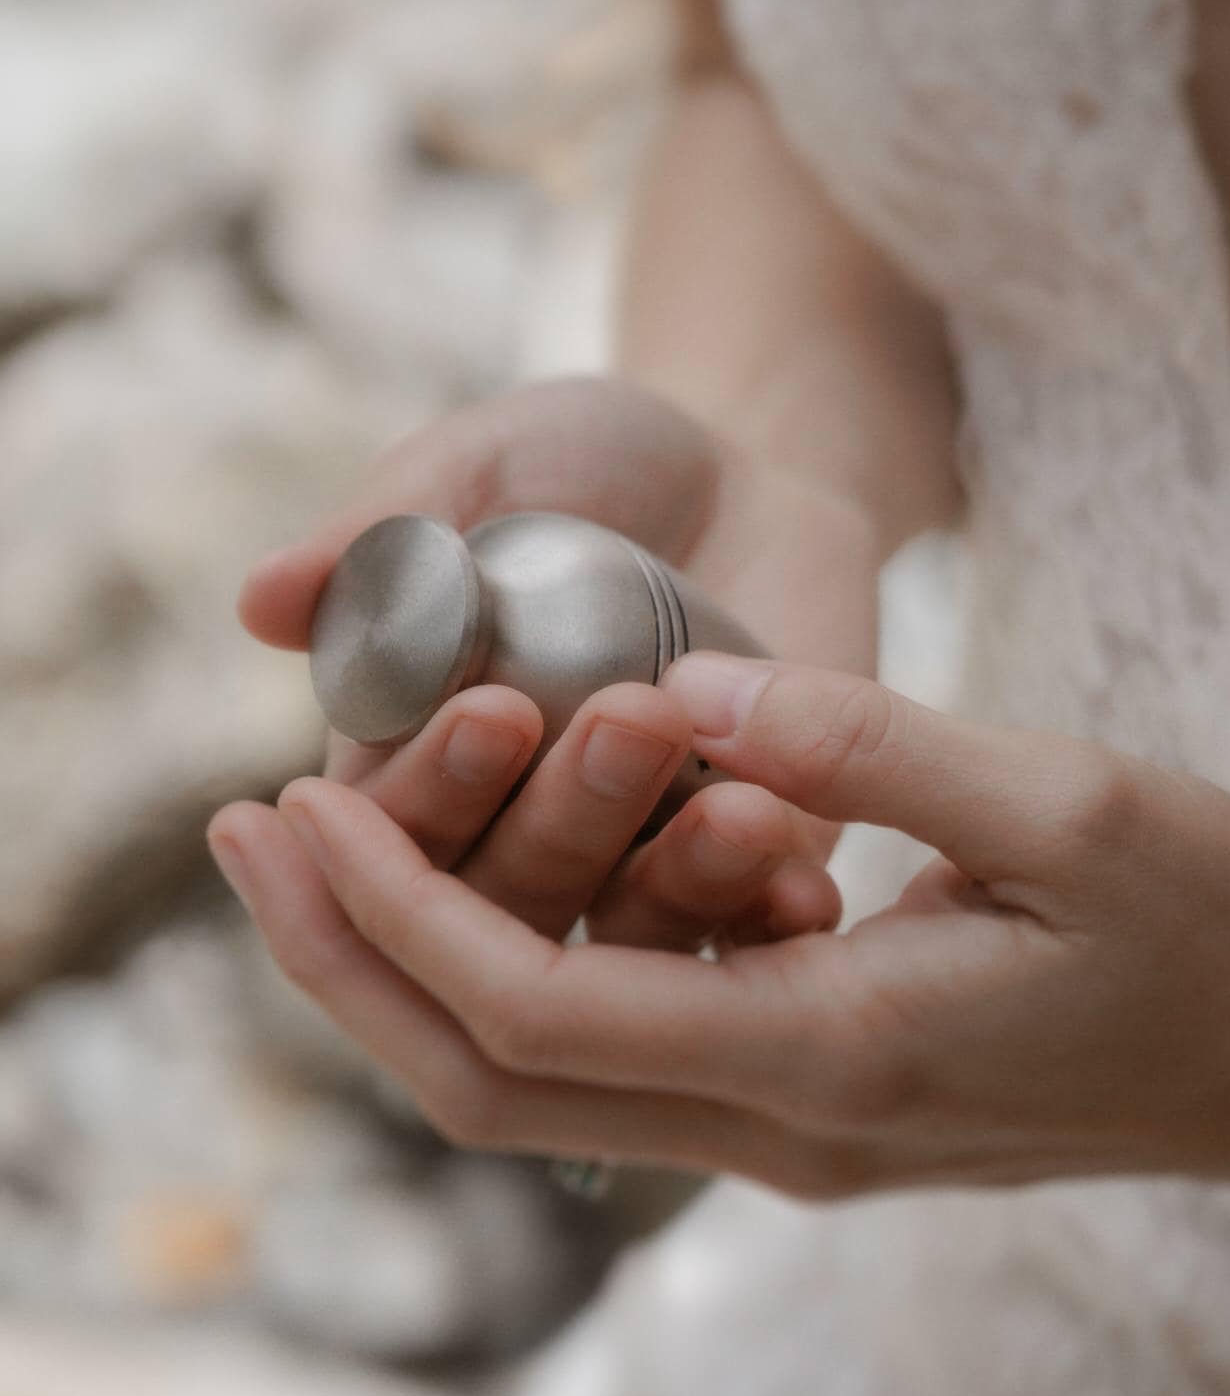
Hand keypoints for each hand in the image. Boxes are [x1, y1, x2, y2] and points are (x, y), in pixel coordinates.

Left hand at [208, 649, 1229, 1198]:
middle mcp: (783, 1126)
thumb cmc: (1205, 919)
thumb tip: (689, 683)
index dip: (395, 913)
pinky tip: (472, 889)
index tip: (294, 801)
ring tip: (312, 857)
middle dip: (347, 964)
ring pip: (534, 1093)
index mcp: (832, 1049)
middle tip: (240, 835)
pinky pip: (605, 1066)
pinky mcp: (808, 1104)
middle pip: (490, 1087)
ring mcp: (791, 1135)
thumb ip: (870, 741)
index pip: (542, 1012)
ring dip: (405, 981)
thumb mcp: (1068, 804)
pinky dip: (501, 983)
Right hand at [237, 375, 879, 949]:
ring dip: (675, 885)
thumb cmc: (588, 459)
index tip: (496, 708)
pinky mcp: (744, 874)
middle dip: (565, 820)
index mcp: (409, 761)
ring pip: (625, 936)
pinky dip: (769, 916)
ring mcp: (630, 870)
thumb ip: (389, 528)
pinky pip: (746, 934)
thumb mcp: (488, 462)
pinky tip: (805, 886)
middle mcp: (508, 840)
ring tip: (739, 808)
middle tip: (635, 716)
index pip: (387, 831)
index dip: (434, 788)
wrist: (751, 467)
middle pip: (505, 901)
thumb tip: (259, 601)